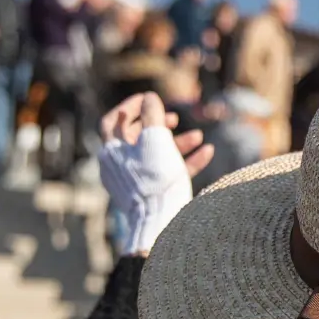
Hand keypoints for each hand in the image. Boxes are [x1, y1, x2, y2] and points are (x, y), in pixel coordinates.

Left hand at [98, 93, 214, 256]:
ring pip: (156, 155)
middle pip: (137, 138)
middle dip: (158, 125)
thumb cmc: (154, 178)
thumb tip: (149, 97)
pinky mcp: (151, 193)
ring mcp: (134, 181)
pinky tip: (206, 152)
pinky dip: (185, 161)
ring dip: (178, 143)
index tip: (147, 99)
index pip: (113, 121)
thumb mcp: (155, 138)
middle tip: (173, 118)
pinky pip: (167, 172)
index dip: (130, 107)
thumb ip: (152, 114)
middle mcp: (119, 166)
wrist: (160, 220)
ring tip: (198, 136)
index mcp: (112, 151)